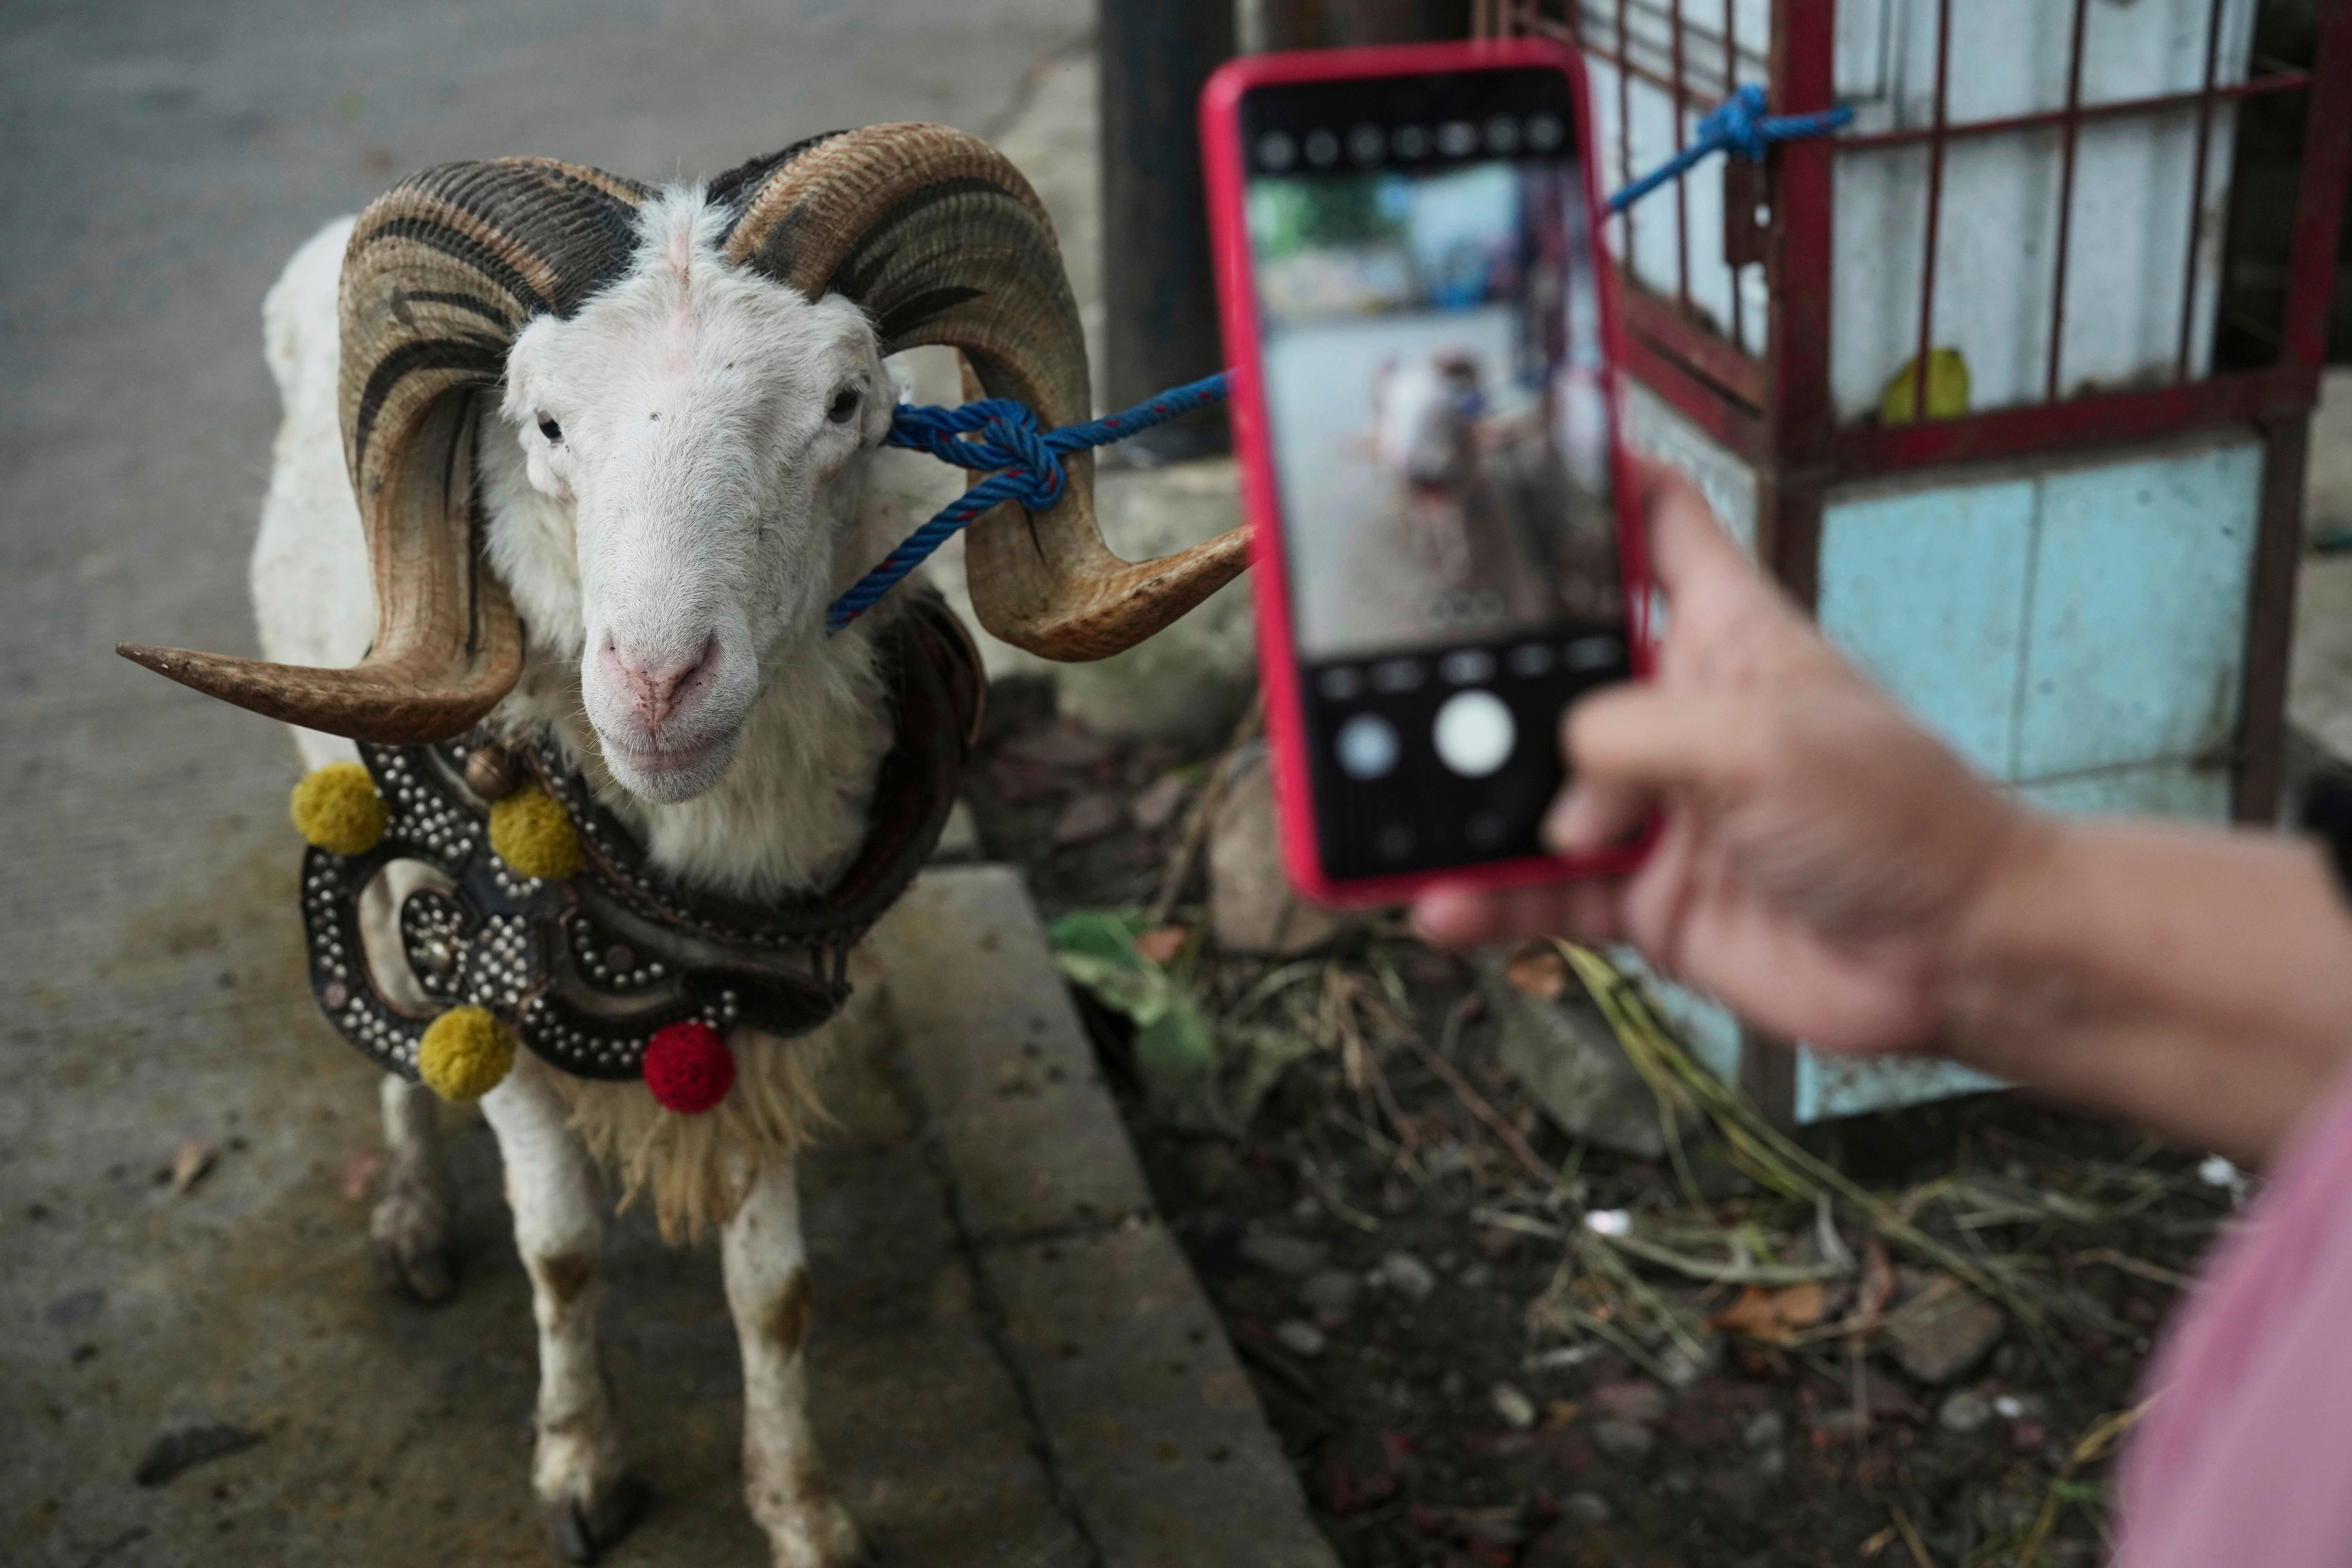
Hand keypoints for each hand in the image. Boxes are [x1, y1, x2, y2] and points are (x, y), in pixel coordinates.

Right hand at [1412, 460, 2042, 1055]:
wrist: (1951, 954)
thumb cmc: (1897, 817)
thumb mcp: (1761, 742)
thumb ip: (1633, 743)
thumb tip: (1557, 804)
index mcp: (1724, 636)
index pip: (1657, 527)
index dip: (1599, 483)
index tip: (1517, 454)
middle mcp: (1676, 715)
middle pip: (1554, 672)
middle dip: (1477, 676)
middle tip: (1385, 673)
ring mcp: (1654, 810)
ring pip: (1529, 794)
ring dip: (1463, 807)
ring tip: (1386, 811)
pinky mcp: (1643, 898)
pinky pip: (1541, 894)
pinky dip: (1488, 902)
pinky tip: (1439, 906)